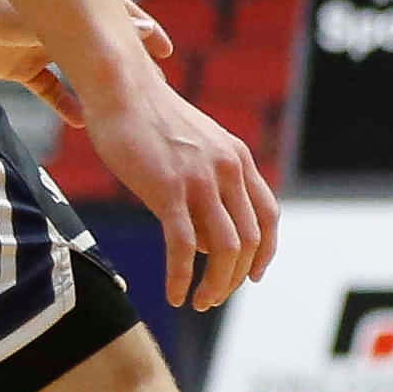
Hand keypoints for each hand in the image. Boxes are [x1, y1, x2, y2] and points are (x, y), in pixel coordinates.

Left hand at [0, 0, 171, 126]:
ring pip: (78, 73)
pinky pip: (50, 90)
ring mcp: (42, 47)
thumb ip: (90, 28)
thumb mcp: (50, 18)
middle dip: (126, 66)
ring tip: (120, 110)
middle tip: (152, 86)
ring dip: (97, 90)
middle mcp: (62, 26)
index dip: (144, 32)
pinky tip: (79, 122)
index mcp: (71, 7)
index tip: (165, 51)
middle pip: (101, 48)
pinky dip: (65, 105)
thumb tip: (144, 27)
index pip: (118, 17)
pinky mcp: (20, 68)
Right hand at [89, 75, 280, 310]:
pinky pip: (184, 247)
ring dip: (215, 284)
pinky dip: (182, 277)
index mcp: (239, 159)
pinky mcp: (168, 190)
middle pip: (249, 240)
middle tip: (213, 298)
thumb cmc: (152, 122)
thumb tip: (212, 243)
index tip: (252, 277)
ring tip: (198, 302)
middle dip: (234, 277)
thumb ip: (210, 189)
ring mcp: (201, 179)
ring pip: (225, 248)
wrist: (123, 89)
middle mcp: (228, 169)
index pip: (269, 216)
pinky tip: (173, 296)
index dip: (265, 252)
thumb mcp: (195, 151)